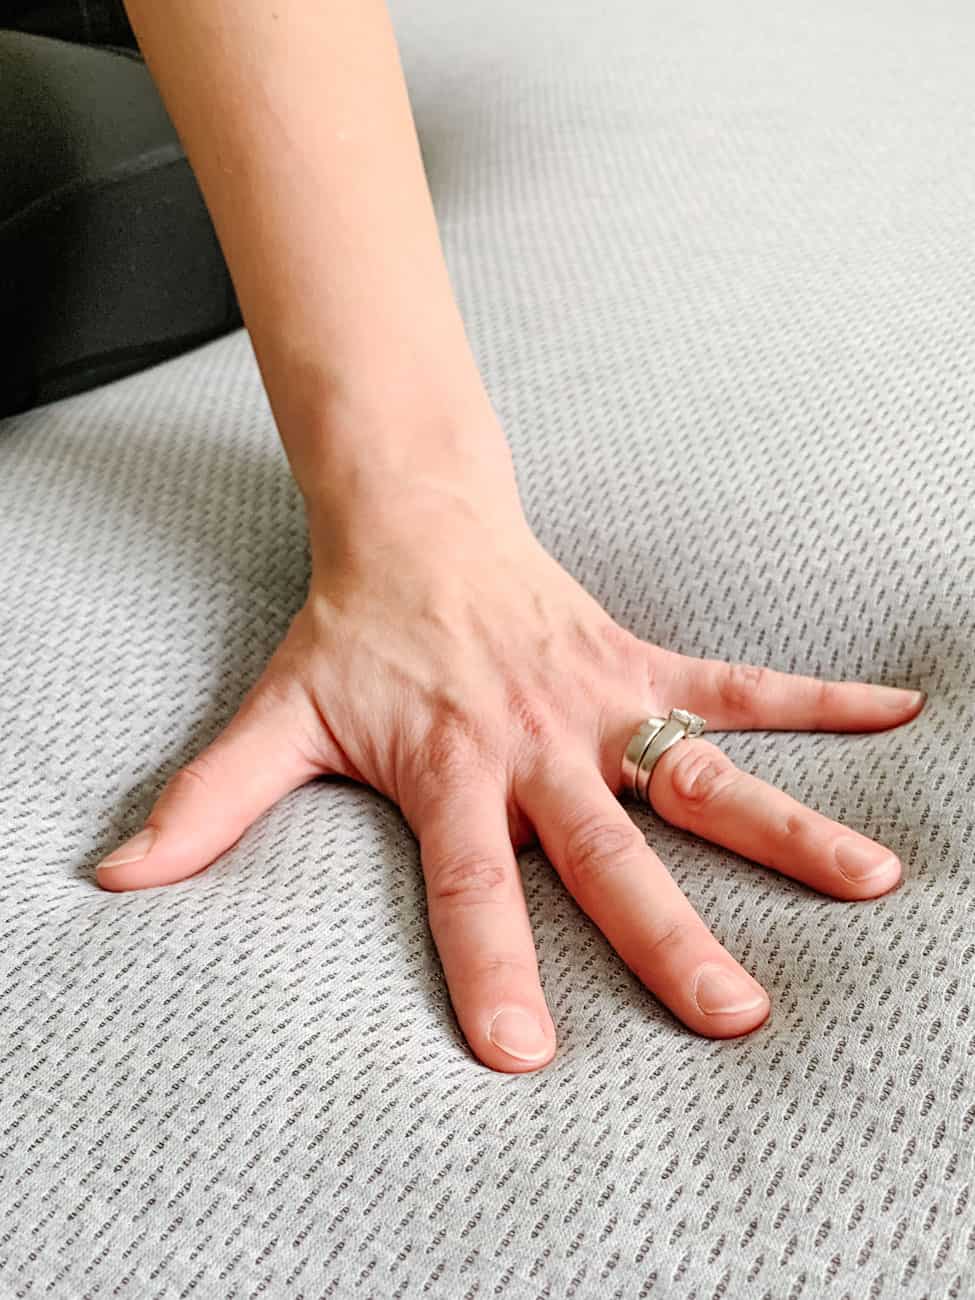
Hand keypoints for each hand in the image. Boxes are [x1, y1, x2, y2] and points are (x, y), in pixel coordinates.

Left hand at [94, 474, 924, 1071]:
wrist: (414, 526)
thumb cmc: (354, 634)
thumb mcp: (277, 718)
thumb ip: (209, 802)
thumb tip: (115, 880)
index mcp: (451, 772)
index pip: (468, 884)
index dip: (489, 964)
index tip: (522, 1053)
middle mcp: (536, 746)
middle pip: (608, 850)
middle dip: (668, 934)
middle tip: (733, 1014)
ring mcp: (597, 701)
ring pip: (698, 772)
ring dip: (782, 826)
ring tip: (869, 880)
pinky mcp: (635, 661)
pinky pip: (734, 681)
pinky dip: (814, 701)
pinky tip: (895, 710)